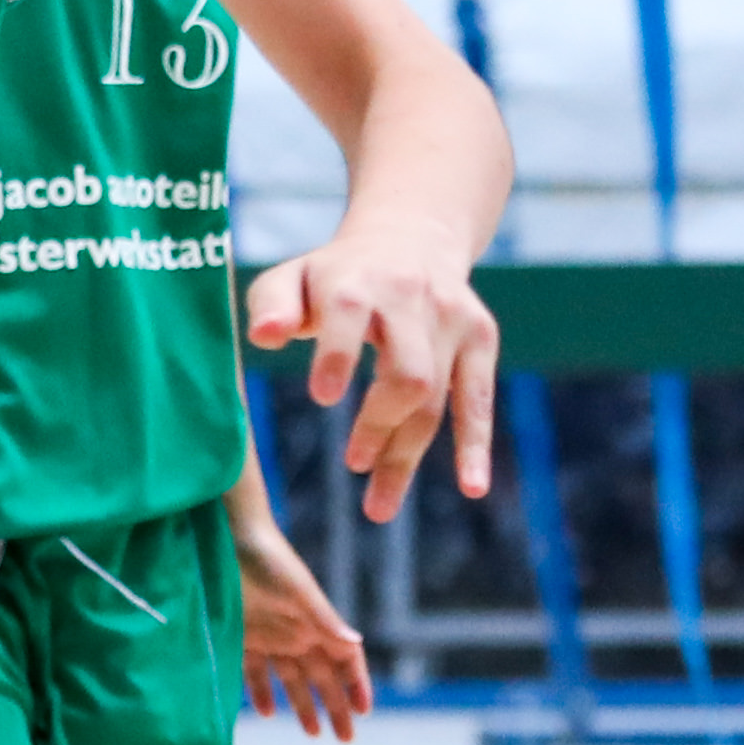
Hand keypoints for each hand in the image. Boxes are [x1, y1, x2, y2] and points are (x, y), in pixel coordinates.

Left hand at [232, 516, 372, 741]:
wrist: (230, 537)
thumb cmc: (269, 559)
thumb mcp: (298, 591)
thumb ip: (324, 619)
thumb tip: (355, 644)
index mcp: (316, 623)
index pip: (344, 659)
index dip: (356, 684)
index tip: (364, 710)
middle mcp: (297, 632)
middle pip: (322, 676)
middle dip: (335, 706)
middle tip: (345, 738)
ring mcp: (270, 635)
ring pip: (291, 679)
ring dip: (302, 704)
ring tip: (312, 732)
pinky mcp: (243, 636)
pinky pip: (255, 671)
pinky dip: (261, 691)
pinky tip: (266, 712)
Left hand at [243, 220, 496, 523]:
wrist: (410, 236)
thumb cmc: (334, 275)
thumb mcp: (293, 277)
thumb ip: (271, 304)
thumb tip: (263, 338)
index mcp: (358, 279)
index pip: (351, 312)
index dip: (339, 354)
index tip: (323, 397)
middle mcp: (410, 296)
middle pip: (406, 371)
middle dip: (380, 423)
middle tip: (352, 463)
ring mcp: (451, 317)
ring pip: (435, 396)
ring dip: (407, 453)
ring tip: (378, 507)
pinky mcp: (480, 336)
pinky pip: (479, 397)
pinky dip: (476, 443)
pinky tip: (471, 487)